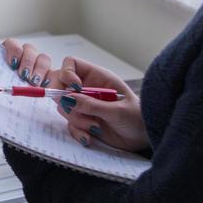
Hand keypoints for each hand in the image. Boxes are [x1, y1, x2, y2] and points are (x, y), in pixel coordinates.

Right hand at [0, 41, 148, 153]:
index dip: (67, 73)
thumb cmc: (137, 118)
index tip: (74, 88)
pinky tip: (91, 137)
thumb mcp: (117, 110)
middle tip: (74, 109)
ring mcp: (84, 105)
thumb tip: (67, 99)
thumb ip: (92, 105)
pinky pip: (70, 124)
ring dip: (76, 119)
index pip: (71, 64)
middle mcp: (87, 89)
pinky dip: (78, 132)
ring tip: (95, 126)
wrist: (142, 138)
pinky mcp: (83, 121)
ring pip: (64, 107)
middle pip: (60, 84)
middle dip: (63, 98)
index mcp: (98, 77)